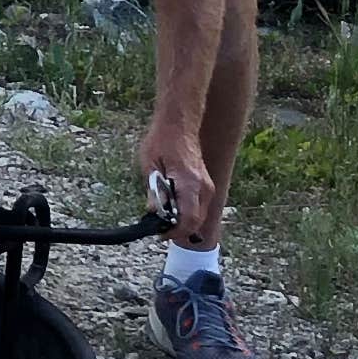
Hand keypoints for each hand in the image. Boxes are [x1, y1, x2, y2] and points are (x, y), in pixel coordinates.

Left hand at [139, 110, 218, 244]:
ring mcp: (207, 186)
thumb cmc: (162, 141)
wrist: (179, 124)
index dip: (174, 231)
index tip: (160, 234)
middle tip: (159, 228)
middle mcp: (203, 187)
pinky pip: (199, 207)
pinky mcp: (206, 185)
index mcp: (190, 183)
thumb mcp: (150, 166)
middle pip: (196, 222)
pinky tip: (171, 208)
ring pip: (199, 216)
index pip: (188, 219)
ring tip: (163, 217)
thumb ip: (154, 192)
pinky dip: (187, 213)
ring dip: (182, 222)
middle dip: (178, 230)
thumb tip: (154, 213)